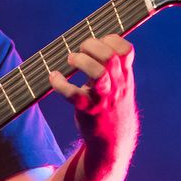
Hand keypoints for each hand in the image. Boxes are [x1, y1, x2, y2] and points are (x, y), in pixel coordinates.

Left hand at [48, 34, 137, 151]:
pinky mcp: (87, 110)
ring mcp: (103, 98)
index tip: (99, 42)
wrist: (113, 141)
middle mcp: (116, 85)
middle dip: (92, 46)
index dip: (111, 40)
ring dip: (81, 61)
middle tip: (80, 50)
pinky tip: (54, 77)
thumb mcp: (119, 85)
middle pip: (110, 57)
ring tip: (71, 60)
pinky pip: (73, 95)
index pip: (126, 50)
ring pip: (98, 73)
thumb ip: (112, 66)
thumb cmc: (111, 106)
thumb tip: (94, 42)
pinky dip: (60, 83)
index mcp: (124, 76)